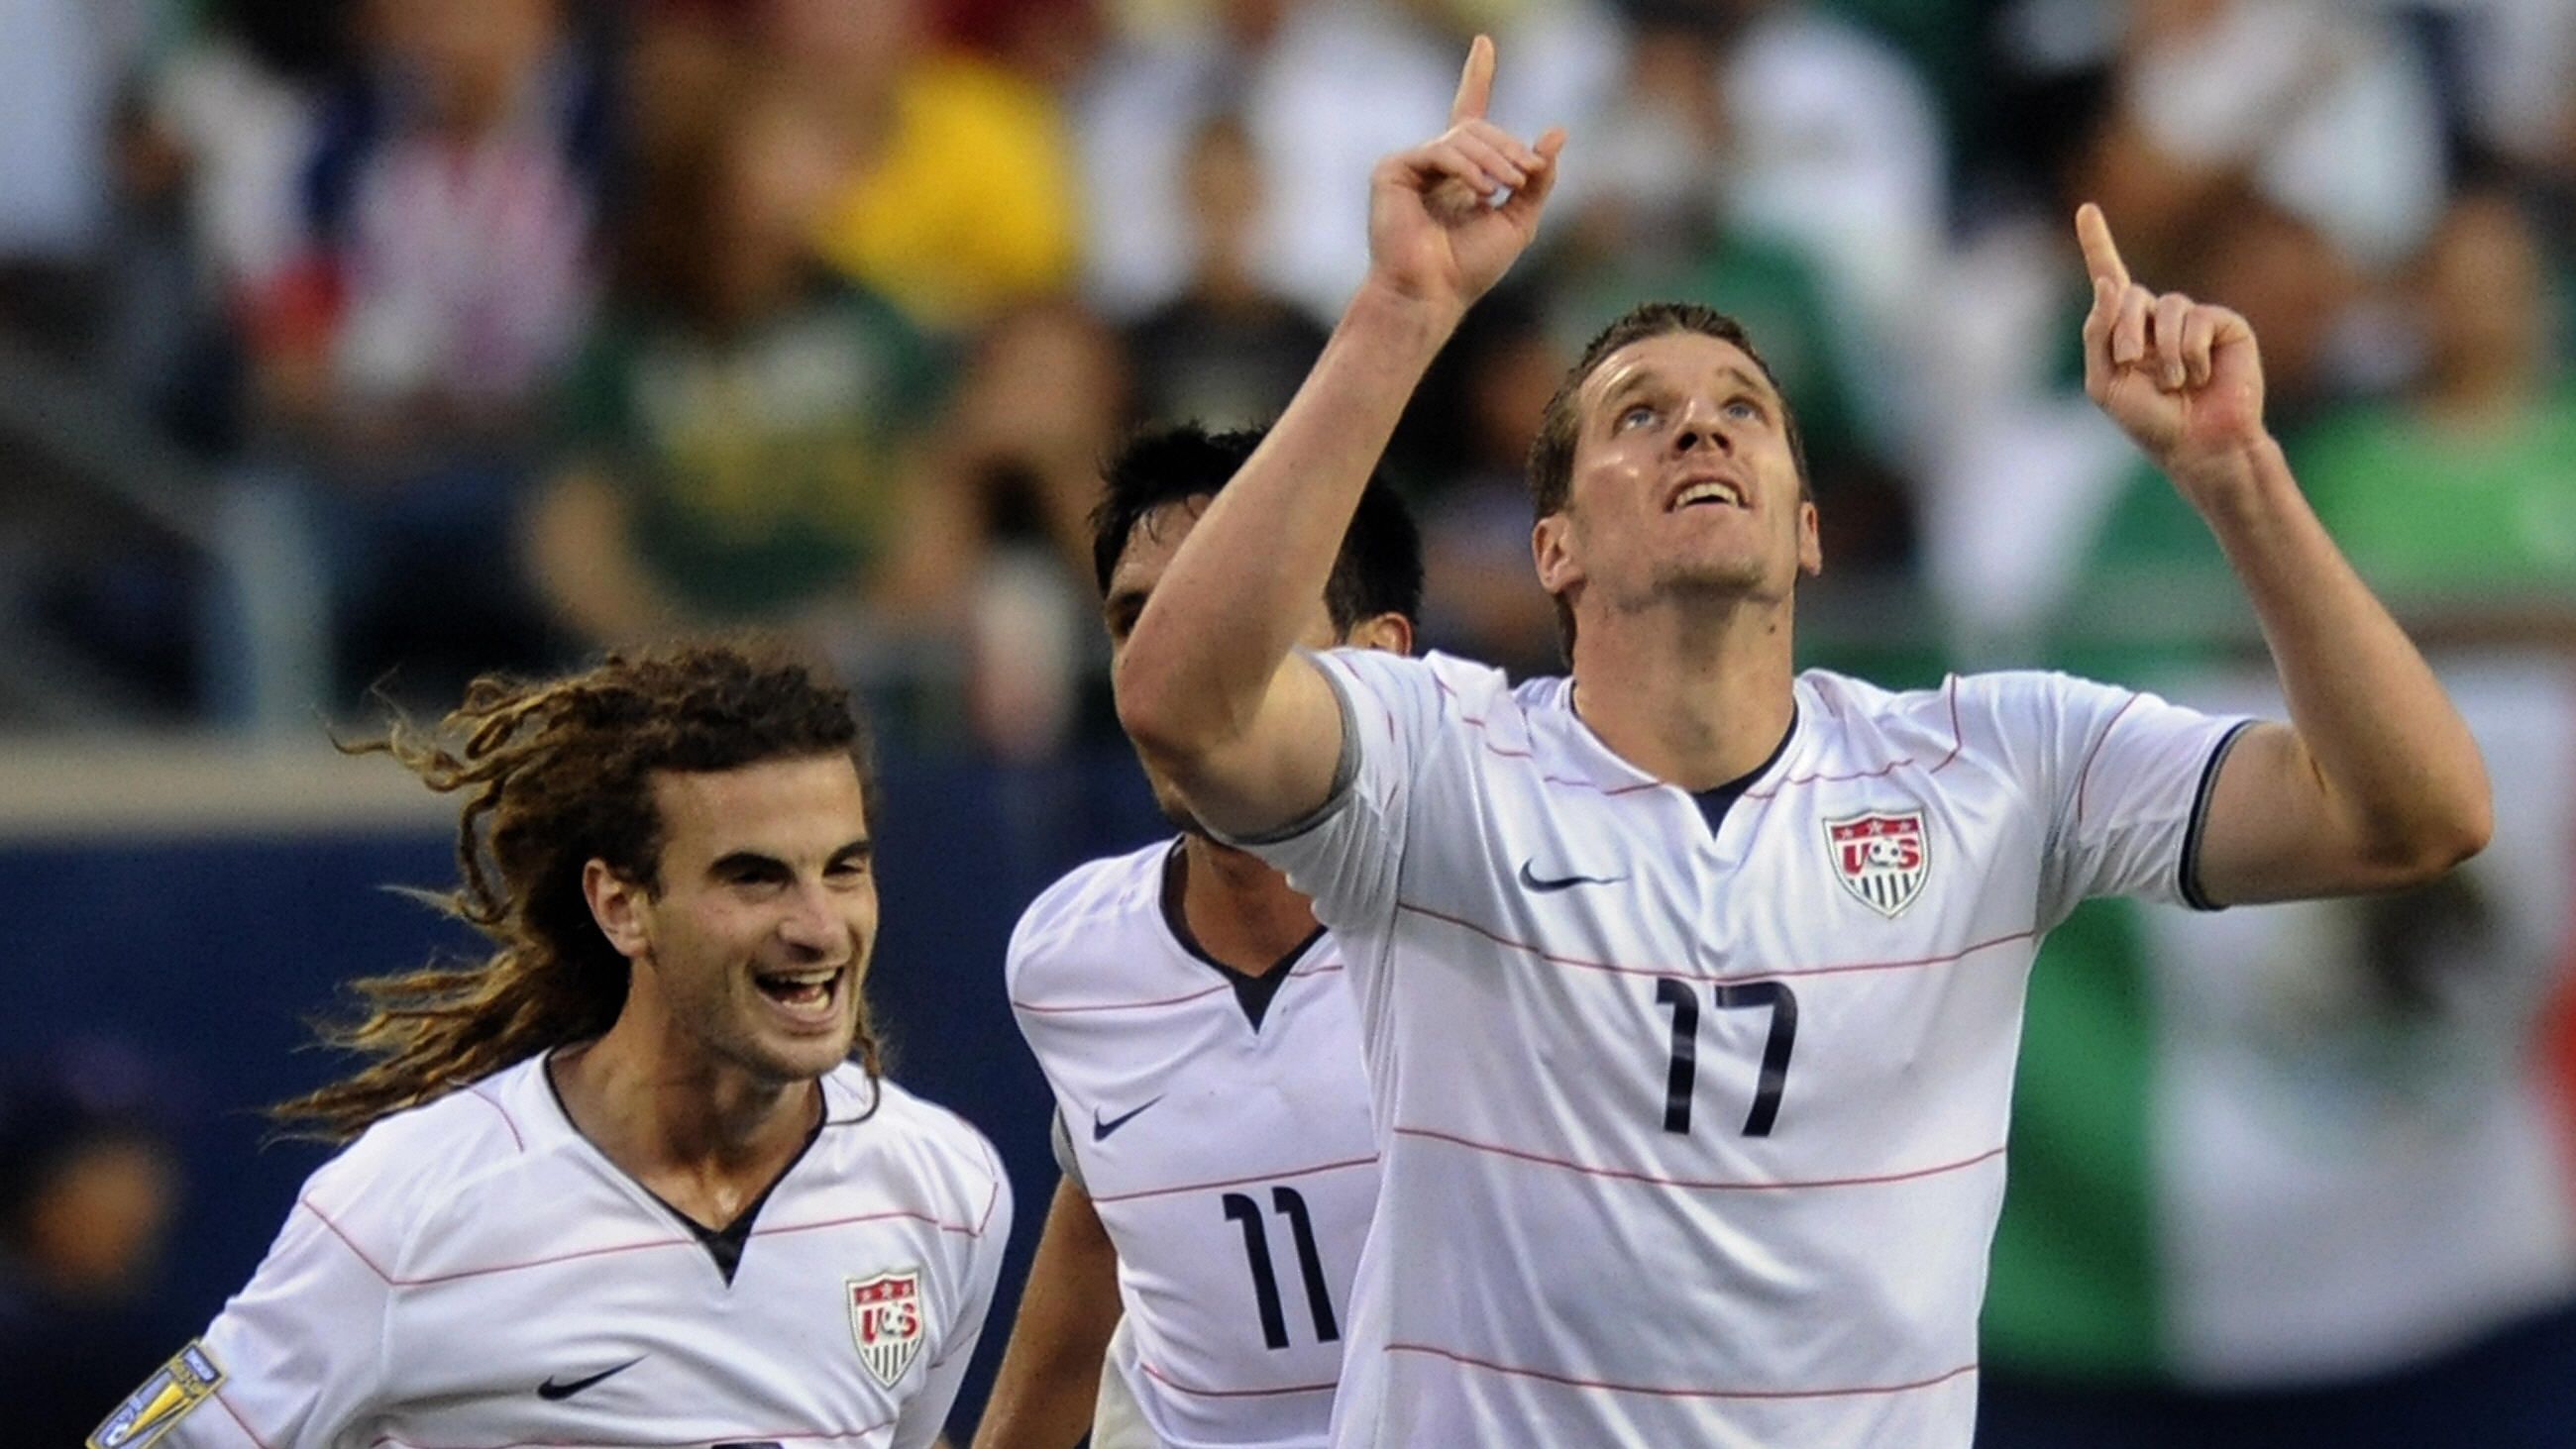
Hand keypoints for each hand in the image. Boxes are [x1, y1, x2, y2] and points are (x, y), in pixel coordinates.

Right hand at [1365, 36, 1564, 316]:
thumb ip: (1538, 179)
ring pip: (1464, 137)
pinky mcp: (1392, 171)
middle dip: (1509, 147)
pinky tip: (1481, 192)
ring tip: (1506, 187)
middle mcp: (1434, 164)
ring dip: (1495, 158)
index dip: (1477, 76)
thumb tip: (1557, 132)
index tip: (1485, 42)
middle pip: (1479, 128)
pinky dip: (1467, 168)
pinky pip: (1441, 151)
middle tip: (1527, 173)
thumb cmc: (1470, 269)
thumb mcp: (1519, 220)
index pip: (1470, 112)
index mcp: (1461, 172)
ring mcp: (1411, 165)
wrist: (1432, 294)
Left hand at [2077, 203, 2270, 498]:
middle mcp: (2159, 319)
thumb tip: (2108, 282)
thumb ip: (2097, 333)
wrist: (2199, 444)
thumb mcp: (2105, 383)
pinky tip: (2200, 376)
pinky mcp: (2225, 325)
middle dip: (2124, 330)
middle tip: (2130, 363)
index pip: (2111, 279)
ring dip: (2161, 350)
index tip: (2085, 209)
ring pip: (2166, 306)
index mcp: (2126, 330)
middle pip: (2129, 294)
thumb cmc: (2150, 421)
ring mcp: (2193, 319)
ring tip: (2173, 383)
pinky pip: (2198, 319)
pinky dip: (2191, 352)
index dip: (2097, 243)